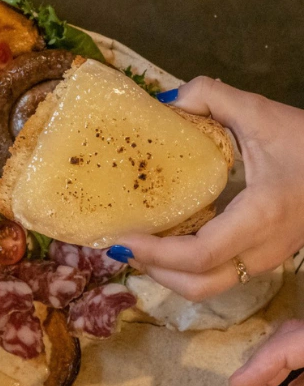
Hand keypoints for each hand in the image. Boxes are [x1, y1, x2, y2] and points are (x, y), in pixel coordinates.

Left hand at [115, 76, 303, 300]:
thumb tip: (166, 100)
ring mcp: (264, 260)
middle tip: (120, 245)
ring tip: (136, 247)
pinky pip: (218, 276)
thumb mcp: (264, 113)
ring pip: (208, 288)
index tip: (121, 238)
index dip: (155, 253)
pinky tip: (165, 244)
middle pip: (198, 286)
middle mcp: (261, 250)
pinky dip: (185, 269)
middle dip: (153, 271)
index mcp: (260, 217)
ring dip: (167, 274)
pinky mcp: (262, 259)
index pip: (200, 254)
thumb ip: (214, 97)